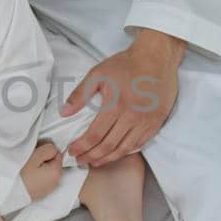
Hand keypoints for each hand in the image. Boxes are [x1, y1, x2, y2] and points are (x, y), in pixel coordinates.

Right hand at [19, 141, 62, 202]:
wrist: (6, 193)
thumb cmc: (20, 174)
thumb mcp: (35, 156)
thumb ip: (49, 149)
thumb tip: (53, 148)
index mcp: (57, 172)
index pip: (57, 152)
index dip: (45, 149)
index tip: (34, 151)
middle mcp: (55, 183)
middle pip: (51, 162)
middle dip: (42, 159)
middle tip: (28, 159)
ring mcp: (46, 190)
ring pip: (45, 171)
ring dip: (37, 167)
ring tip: (24, 168)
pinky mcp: (37, 194)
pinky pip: (39, 180)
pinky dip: (33, 176)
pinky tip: (24, 176)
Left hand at [60, 30, 183, 166]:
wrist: (156, 58)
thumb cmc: (125, 64)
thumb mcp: (98, 73)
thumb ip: (80, 94)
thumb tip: (64, 112)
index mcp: (115, 105)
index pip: (95, 135)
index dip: (82, 147)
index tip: (72, 151)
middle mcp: (132, 116)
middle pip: (108, 146)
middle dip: (91, 156)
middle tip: (80, 161)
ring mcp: (146, 121)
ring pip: (124, 149)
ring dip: (107, 158)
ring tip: (95, 162)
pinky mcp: (156, 123)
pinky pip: (139, 144)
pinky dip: (126, 152)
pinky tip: (115, 153)